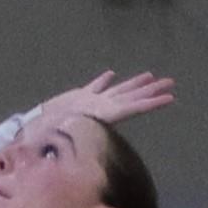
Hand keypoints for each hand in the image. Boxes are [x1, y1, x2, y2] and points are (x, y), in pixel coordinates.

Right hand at [41, 70, 175, 130]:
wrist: (37, 131)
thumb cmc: (55, 133)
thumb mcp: (74, 132)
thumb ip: (86, 130)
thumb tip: (92, 132)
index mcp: (106, 114)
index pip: (135, 107)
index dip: (153, 102)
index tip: (170, 98)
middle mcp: (104, 107)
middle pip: (133, 96)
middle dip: (152, 89)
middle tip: (171, 82)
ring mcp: (93, 102)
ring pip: (119, 90)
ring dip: (135, 83)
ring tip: (150, 76)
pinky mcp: (79, 97)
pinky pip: (96, 86)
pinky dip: (104, 80)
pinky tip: (111, 74)